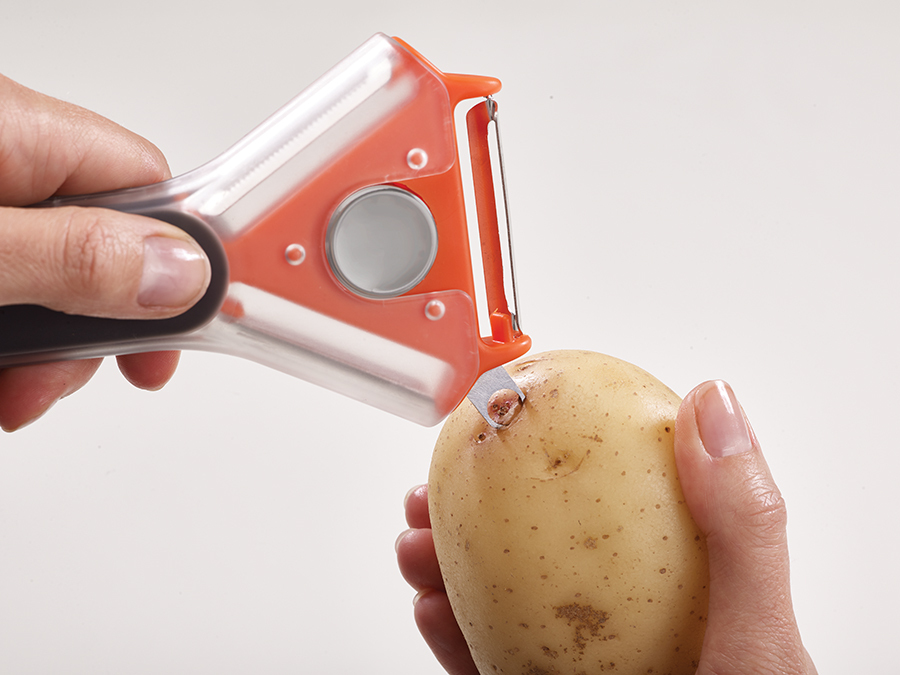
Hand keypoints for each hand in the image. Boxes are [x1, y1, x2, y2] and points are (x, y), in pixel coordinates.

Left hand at [0, 74, 210, 430]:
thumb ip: (73, 259)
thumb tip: (182, 274)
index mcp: (16, 132)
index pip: (150, 188)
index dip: (179, 267)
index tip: (181, 334)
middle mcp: (3, 159)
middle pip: (104, 247)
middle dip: (92, 328)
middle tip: (56, 384)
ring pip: (52, 279)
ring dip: (43, 349)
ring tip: (9, 394)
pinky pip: (12, 286)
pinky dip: (8, 338)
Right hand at [396, 380, 817, 674]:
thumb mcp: (758, 640)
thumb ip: (741, 528)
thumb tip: (713, 403)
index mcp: (688, 590)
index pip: (626, 497)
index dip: (568, 450)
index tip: (523, 417)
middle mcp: (630, 626)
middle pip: (547, 545)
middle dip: (482, 505)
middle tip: (447, 474)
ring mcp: (583, 665)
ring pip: (503, 597)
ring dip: (449, 561)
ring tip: (419, 535)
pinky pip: (485, 657)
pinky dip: (448, 629)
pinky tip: (430, 602)